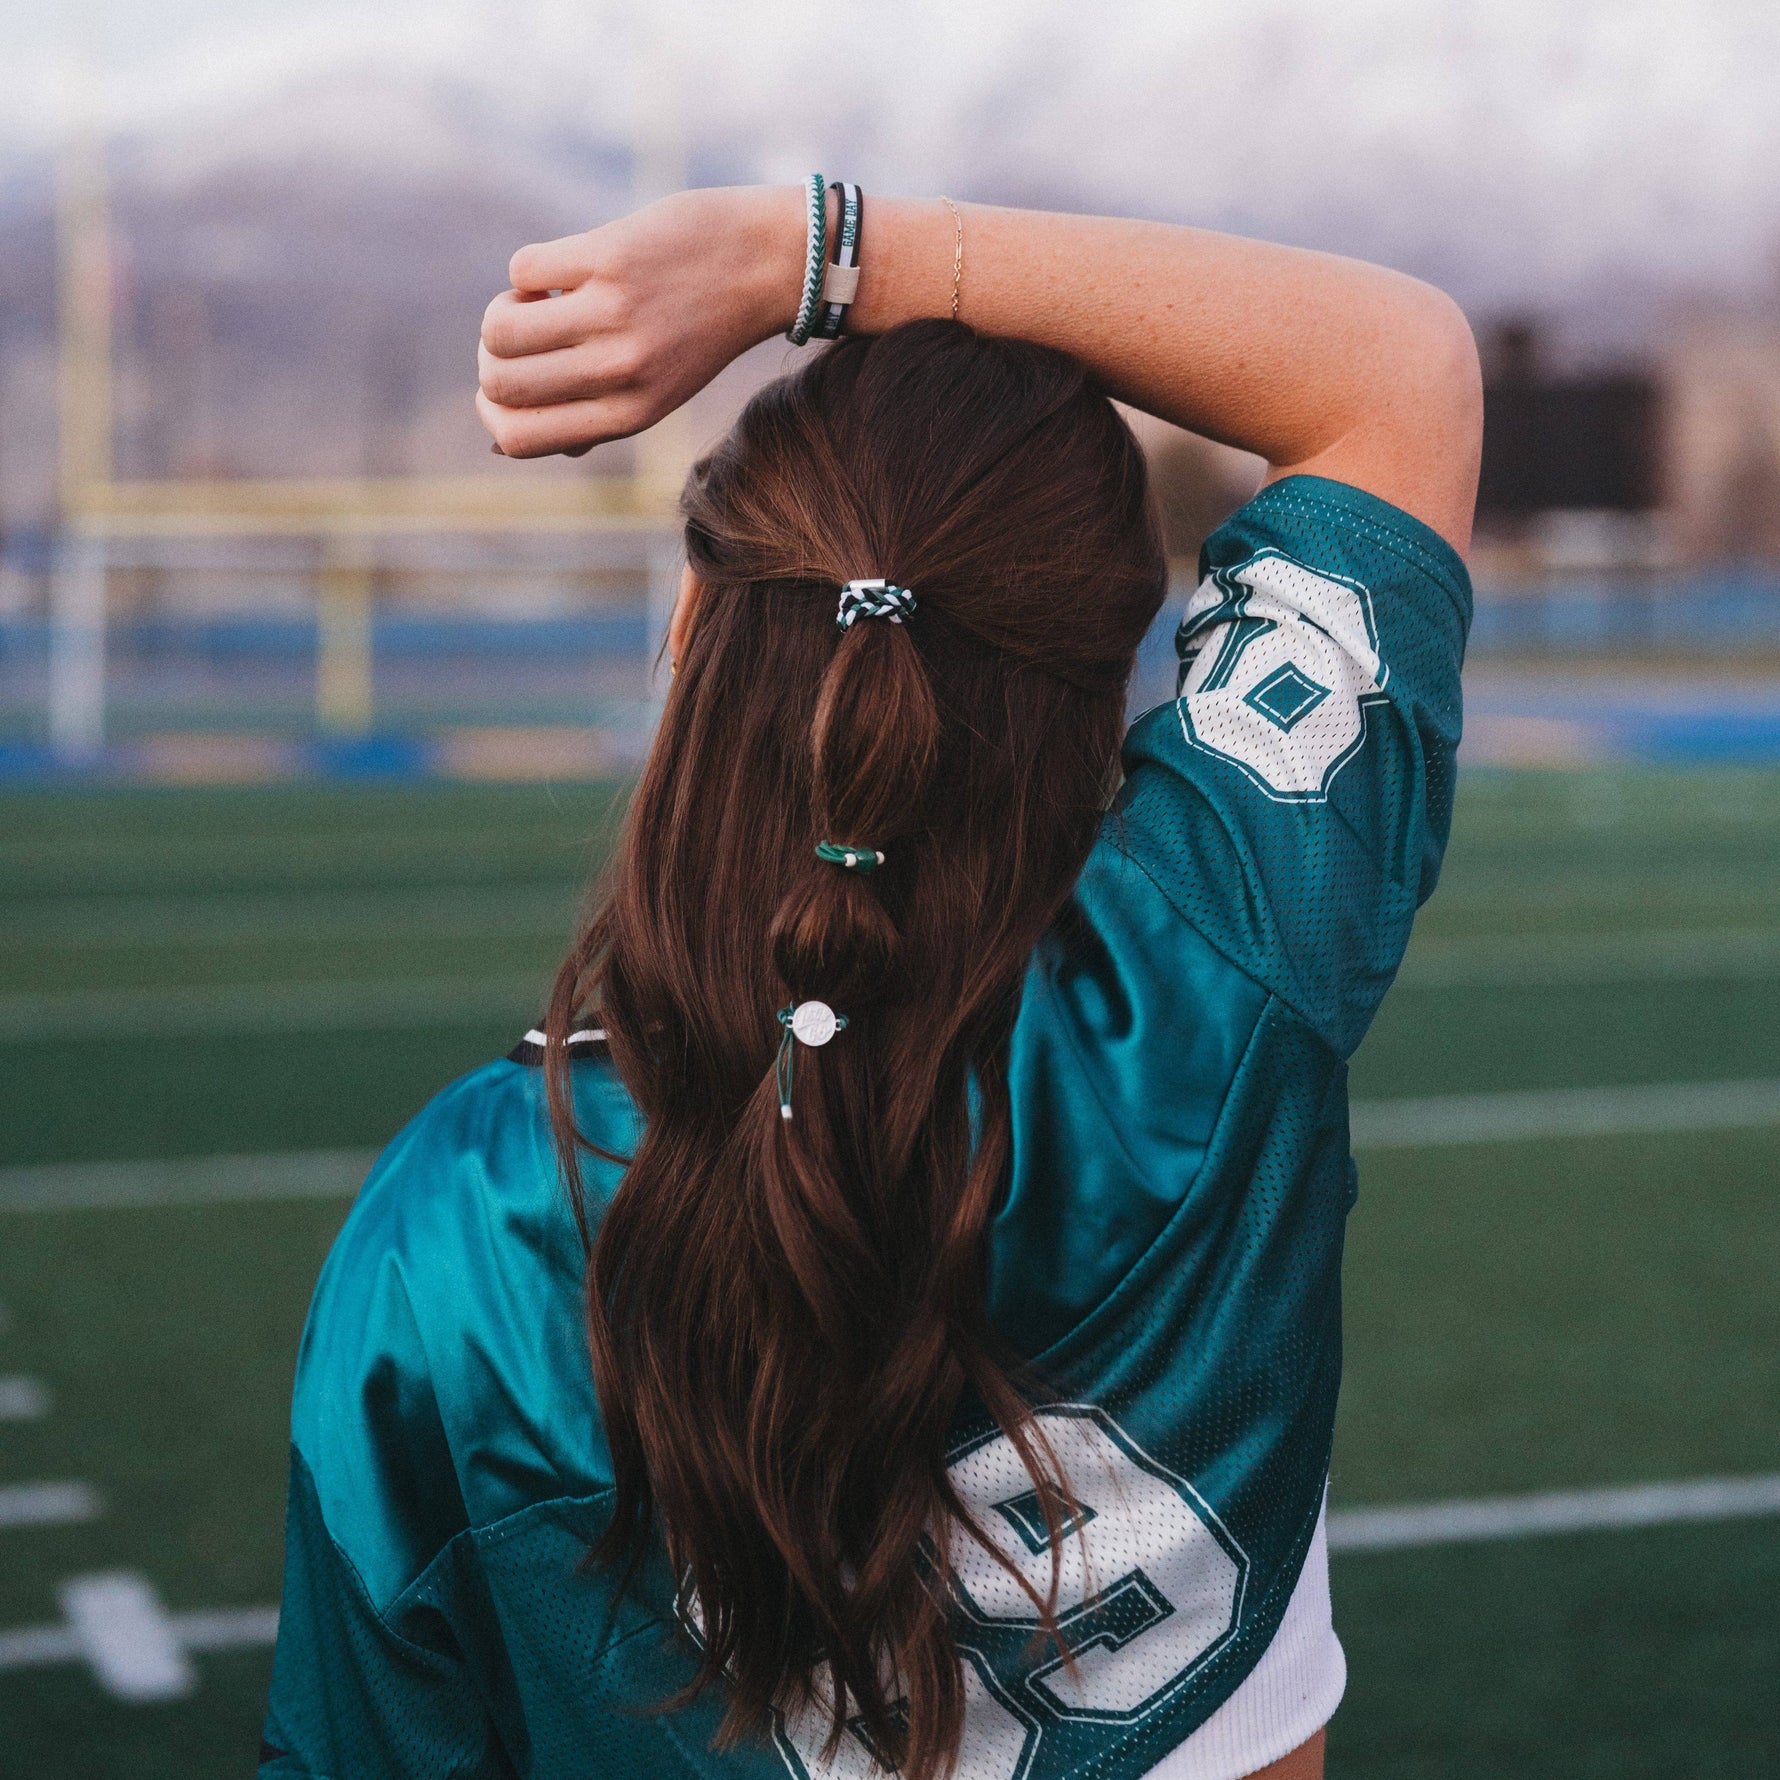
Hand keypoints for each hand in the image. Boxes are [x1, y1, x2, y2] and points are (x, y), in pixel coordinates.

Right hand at [477, 186, 802, 458]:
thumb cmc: (699, 330)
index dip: (491, 413)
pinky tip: (564, 269)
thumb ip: (588, 422)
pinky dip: (529, 271)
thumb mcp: (654, 393)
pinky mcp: (609, 256)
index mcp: (629, 414)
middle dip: (490, 358)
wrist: (765, 264)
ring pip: (501, 327)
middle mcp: (620, 372)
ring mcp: (614, 313)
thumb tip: (499, 444)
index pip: (521, 438)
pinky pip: (523, 270)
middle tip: (517, 334)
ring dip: (502, 311)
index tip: (501, 384)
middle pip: (500, 383)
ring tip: (534, 302)